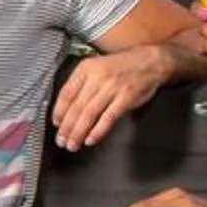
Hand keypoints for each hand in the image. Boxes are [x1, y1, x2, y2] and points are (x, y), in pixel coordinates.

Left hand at [52, 48, 166, 150]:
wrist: (150, 61)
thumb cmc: (120, 67)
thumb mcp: (96, 67)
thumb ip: (81, 84)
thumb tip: (65, 108)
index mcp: (86, 68)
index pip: (66, 93)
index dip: (59, 111)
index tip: (56, 124)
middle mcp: (97, 77)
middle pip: (76, 107)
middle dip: (67, 127)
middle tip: (61, 141)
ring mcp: (112, 87)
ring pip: (89, 114)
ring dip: (79, 132)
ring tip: (73, 144)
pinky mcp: (126, 97)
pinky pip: (108, 118)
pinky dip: (98, 131)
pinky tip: (90, 139)